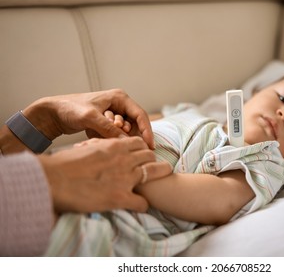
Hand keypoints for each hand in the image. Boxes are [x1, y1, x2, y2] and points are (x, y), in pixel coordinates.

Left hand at [23, 89, 154, 148]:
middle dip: (124, 134)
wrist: (52, 113)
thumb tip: (127, 141)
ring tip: (95, 132)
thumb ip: (109, 129)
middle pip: (134, 125)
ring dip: (113, 136)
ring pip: (123, 132)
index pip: (140, 115)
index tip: (150, 145)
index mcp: (119, 98)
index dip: (147, 131)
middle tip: (111, 137)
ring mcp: (113, 115)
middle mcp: (119, 105)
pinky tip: (91, 133)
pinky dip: (106, 137)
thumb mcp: (91, 118)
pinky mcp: (106, 124)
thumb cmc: (70, 108)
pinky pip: (114, 135)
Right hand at [38, 137, 171, 212]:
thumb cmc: (63, 164)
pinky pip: (142, 203)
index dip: (143, 148)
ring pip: (154, 172)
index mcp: (114, 146)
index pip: (138, 142)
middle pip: (149, 156)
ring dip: (160, 174)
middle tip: (155, 165)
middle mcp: (124, 160)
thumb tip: (100, 147)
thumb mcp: (85, 148)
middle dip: (153, 160)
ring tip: (165, 175)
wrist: (54, 180)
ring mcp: (125, 178)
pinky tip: (140, 206)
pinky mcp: (120, 198)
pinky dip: (143, 205)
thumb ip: (99, 147)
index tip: (143, 153)